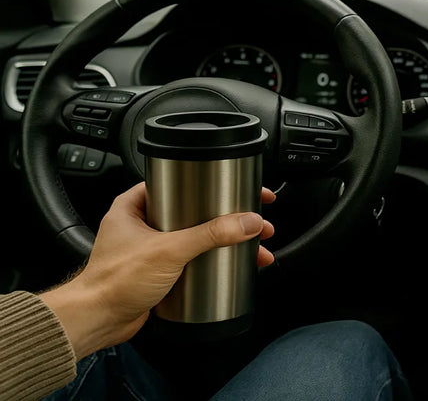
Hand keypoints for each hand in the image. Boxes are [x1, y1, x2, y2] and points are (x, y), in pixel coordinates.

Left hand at [40, 183, 275, 358]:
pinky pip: (192, 258)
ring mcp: (152, 247)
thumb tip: (246, 222)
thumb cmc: (112, 282)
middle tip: (254, 219)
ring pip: (197, 236)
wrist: (98, 320)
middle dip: (229, 217)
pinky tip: (230, 264)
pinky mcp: (159, 270)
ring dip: (225, 241)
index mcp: (136, 205)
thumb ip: (211, 234)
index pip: (181, 181)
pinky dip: (212, 260)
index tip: (241, 187)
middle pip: (196, 210)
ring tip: (252, 246)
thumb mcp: (169, 250)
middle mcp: (143, 223)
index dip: (214, 182)